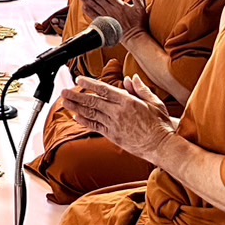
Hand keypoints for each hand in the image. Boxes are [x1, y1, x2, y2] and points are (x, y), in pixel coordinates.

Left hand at [60, 74, 174, 161]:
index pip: (104, 89)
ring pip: (91, 114)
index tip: (79, 79)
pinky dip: (84, 121)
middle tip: (64, 91)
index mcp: (128, 102)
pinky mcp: (113, 136)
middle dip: (76, 96)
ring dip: (76, 107)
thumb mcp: (154, 102)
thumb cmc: (160, 125)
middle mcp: (118, 112)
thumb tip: (131, 78)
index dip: (89, 84)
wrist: (161, 146)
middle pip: (93, 102)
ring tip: (64, 102)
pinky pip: (95, 126)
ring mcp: (114, 125)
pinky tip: (75, 116)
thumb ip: (140, 89)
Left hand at [78, 0, 146, 37]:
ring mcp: (107, 17)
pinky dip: (88, 11)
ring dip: (86, 0)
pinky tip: (83, 6)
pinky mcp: (105, 23)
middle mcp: (111, 10)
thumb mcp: (140, 9)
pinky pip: (95, 16)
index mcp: (119, 5)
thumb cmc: (138, 23)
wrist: (134, 37)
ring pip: (94, 6)